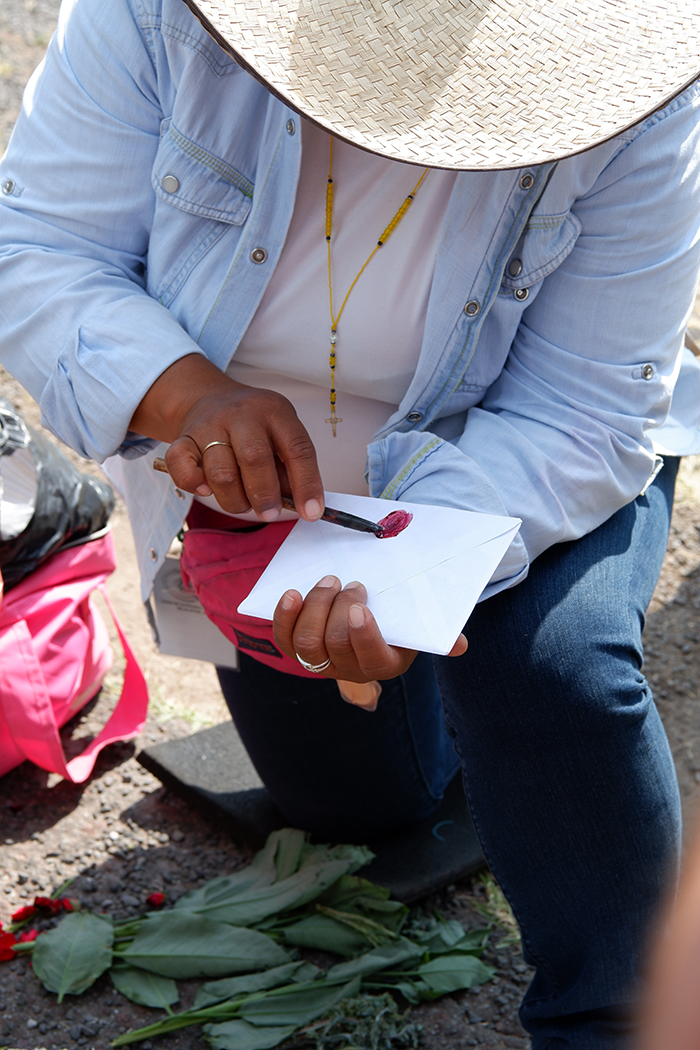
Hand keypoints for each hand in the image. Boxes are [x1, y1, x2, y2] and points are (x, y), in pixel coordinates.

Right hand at [130, 354, 323, 520]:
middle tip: (269, 512)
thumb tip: (301, 506)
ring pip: (221, 473)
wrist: (210, 398)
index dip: (307, 484)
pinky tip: (207, 489)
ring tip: (243, 502)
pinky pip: (183, 468)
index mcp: (275, 411)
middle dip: (265, 495)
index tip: (312, 512)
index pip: (297, 449)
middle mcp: (242, 414)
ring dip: (235, 499)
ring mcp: (209, 425)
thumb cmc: (253, 426)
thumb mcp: (280, 434)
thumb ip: (290, 468)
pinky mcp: (183, 438)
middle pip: (254, 458)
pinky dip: (195, 485)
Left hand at [273, 576, 467, 683]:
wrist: (367, 630)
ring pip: (307, 641)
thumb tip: (459, 645)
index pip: (370, 656)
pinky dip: (284, 616)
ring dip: (315, 606)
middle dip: (338, 608)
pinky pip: (285, 639)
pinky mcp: (297, 650)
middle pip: (334, 643)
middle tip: (350, 584)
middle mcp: (349, 669)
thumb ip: (435, 634)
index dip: (362, 634)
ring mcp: (321, 662)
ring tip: (330, 582)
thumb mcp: (416, 628)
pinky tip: (290, 594)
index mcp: (384, 664)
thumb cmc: (396, 622)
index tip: (360, 608)